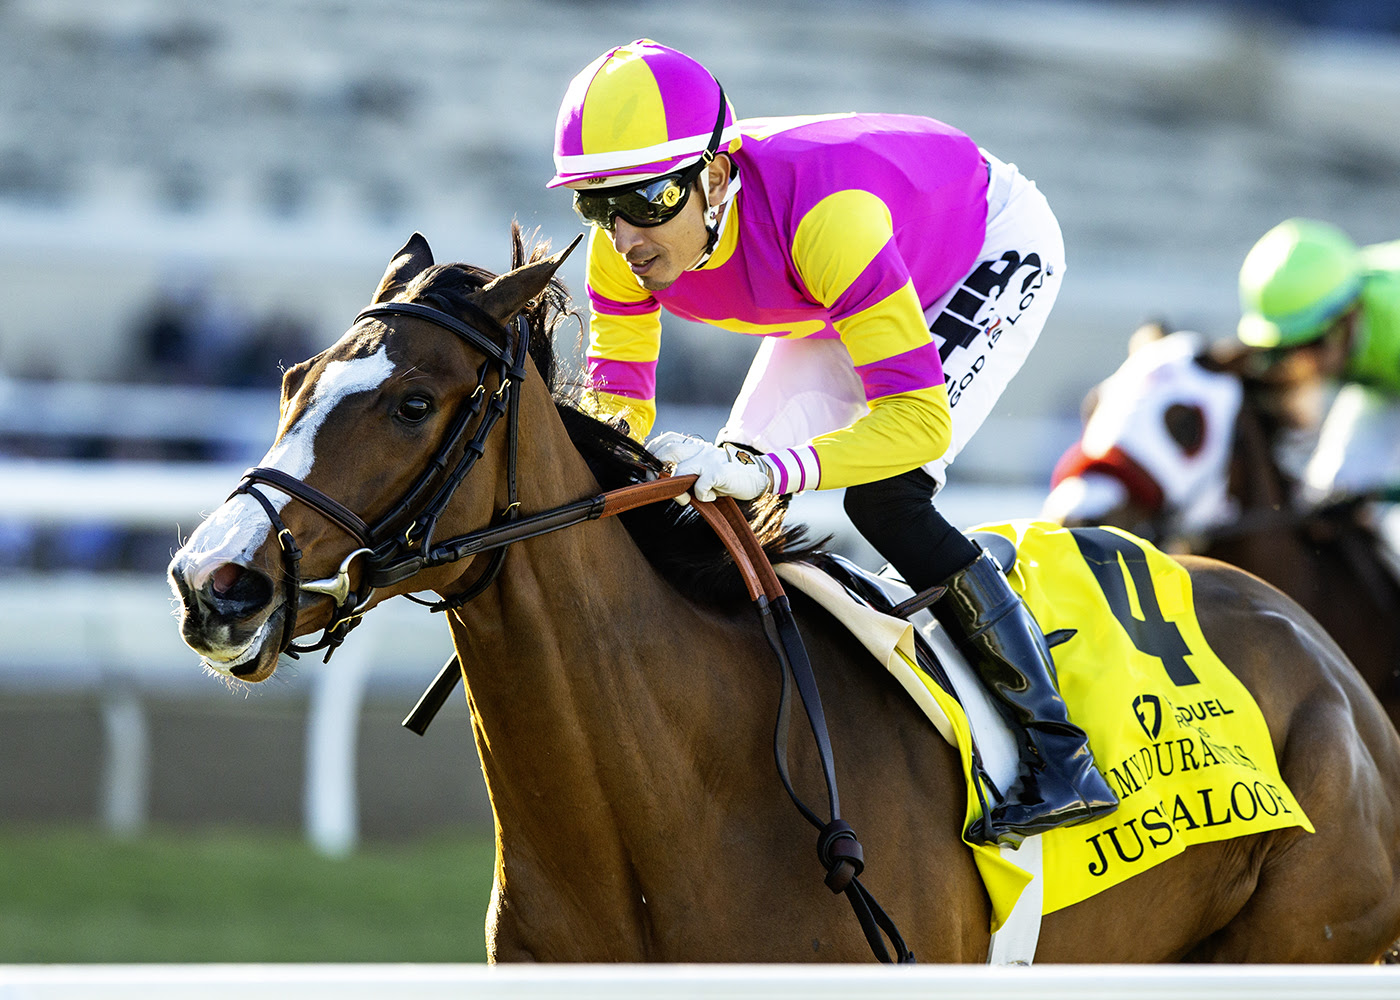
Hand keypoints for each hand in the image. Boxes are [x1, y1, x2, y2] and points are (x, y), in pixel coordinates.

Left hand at [649, 432, 771, 503]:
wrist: (754, 476)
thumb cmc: (722, 477)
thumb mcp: (700, 469)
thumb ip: (682, 470)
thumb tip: (657, 479)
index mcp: (692, 446)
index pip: (665, 440)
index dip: (651, 453)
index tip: (646, 470)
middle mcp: (699, 449)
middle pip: (668, 452)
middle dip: (656, 471)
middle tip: (657, 486)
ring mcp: (709, 459)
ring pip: (680, 471)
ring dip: (677, 489)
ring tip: (684, 499)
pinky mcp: (719, 472)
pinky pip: (700, 486)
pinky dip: (701, 496)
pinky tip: (709, 497)